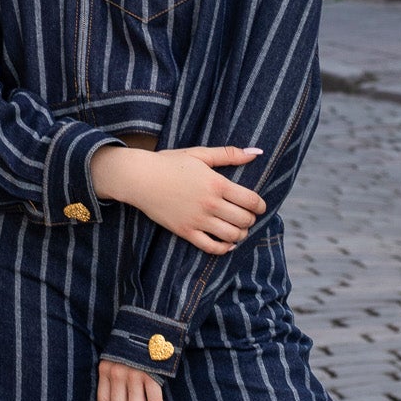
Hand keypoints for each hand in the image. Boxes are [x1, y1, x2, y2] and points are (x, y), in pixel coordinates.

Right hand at [90, 143, 265, 252]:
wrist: (140, 178)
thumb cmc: (169, 163)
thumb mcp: (200, 154)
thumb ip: (229, 154)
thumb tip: (257, 152)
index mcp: (217, 183)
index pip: (251, 201)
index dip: (260, 206)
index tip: (259, 206)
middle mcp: (210, 204)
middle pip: (244, 220)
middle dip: (250, 220)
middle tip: (247, 217)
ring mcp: (198, 220)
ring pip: (231, 236)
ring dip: (240, 234)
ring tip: (237, 229)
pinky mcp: (186, 231)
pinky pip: (211, 247)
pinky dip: (223, 248)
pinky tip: (226, 243)